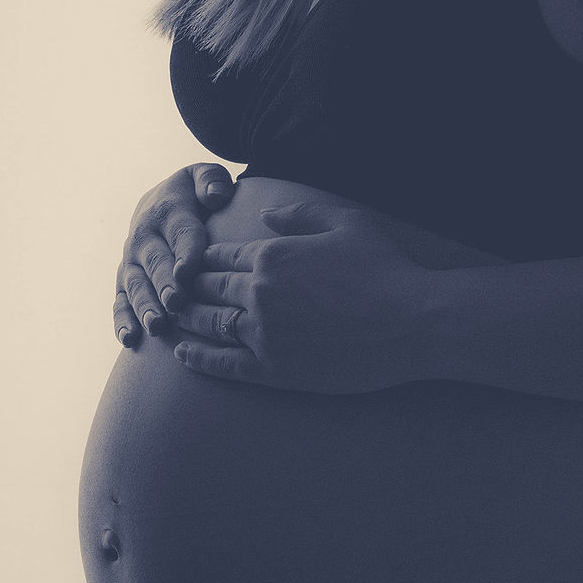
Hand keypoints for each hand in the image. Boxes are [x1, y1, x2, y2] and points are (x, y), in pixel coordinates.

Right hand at [114, 163, 234, 346]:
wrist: (157, 202)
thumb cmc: (192, 194)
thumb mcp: (203, 177)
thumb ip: (212, 181)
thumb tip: (216, 196)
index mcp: (169, 212)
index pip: (181, 233)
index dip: (185, 253)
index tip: (188, 273)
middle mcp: (145, 237)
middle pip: (156, 263)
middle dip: (164, 284)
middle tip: (176, 303)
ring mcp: (132, 260)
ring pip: (135, 285)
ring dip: (145, 306)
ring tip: (157, 325)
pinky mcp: (124, 278)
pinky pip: (120, 300)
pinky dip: (122, 320)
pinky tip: (130, 339)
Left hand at [172, 200, 433, 392]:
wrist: (412, 323)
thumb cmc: (385, 268)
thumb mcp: (345, 222)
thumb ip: (299, 214)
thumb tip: (263, 212)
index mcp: (271, 255)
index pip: (219, 254)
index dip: (202, 257)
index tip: (193, 261)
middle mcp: (259, 293)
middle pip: (206, 288)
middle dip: (185, 287)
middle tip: (171, 291)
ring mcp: (264, 333)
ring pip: (208, 324)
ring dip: (184, 319)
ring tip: (170, 317)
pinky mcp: (274, 369)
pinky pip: (223, 364)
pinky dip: (198, 358)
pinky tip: (182, 353)